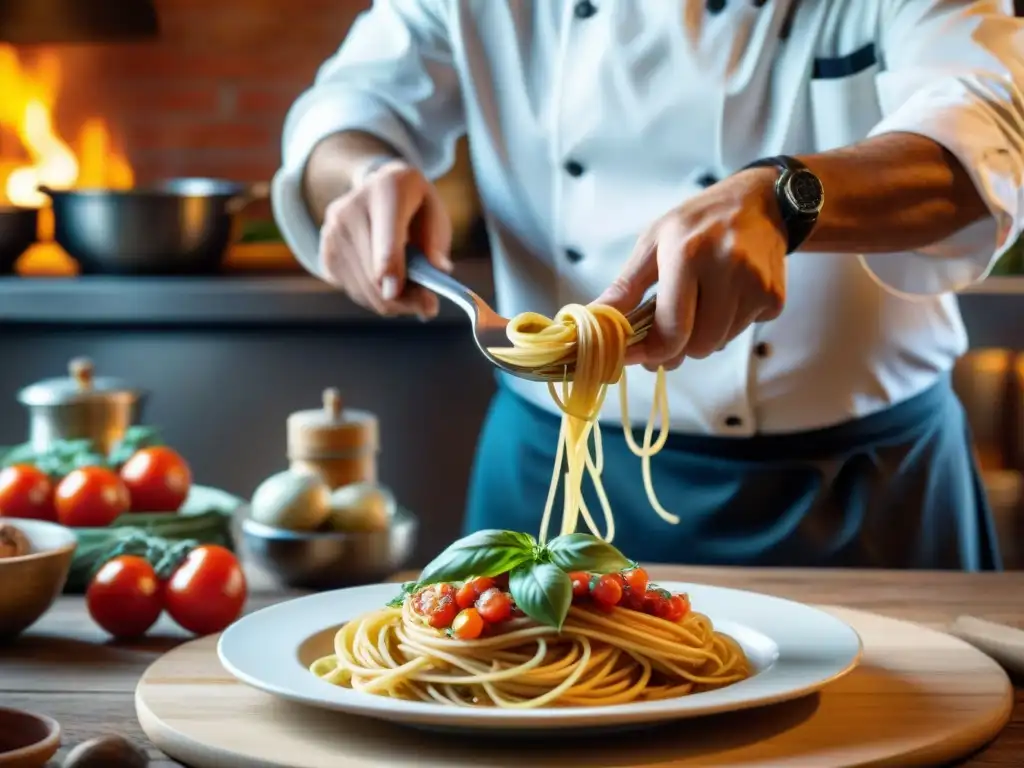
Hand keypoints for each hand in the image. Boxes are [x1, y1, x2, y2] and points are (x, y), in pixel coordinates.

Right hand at [318, 159, 452, 318]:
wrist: (377, 191)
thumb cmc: (413, 206)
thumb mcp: (434, 213)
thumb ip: (437, 241)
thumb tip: (434, 271)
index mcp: (387, 189)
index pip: (384, 234)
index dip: (389, 266)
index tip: (395, 292)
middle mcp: (351, 208)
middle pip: (372, 272)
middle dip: (402, 298)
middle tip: (428, 306)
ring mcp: (332, 231)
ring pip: (362, 289)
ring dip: (390, 302)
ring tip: (410, 293)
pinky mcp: (325, 252)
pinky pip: (352, 291)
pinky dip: (374, 297)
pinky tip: (387, 283)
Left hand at [596, 169, 787, 369]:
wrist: (762, 203)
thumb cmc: (698, 222)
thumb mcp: (654, 242)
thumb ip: (626, 286)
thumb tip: (596, 320)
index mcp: (688, 255)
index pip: (671, 330)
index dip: (651, 352)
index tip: (636, 355)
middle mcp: (727, 269)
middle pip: (698, 346)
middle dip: (679, 345)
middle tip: (668, 328)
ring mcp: (756, 285)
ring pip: (720, 343)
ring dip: (704, 334)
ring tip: (701, 301)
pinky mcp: (775, 297)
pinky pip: (743, 332)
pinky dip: (729, 324)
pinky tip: (727, 295)